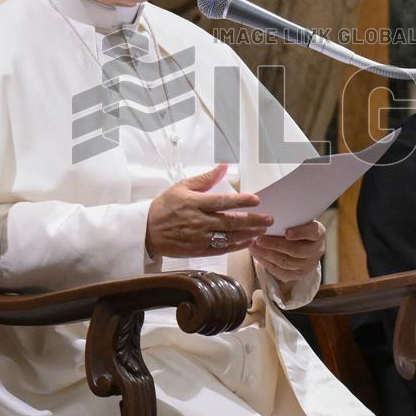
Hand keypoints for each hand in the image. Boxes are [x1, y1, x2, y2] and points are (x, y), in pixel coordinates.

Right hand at [145, 164, 272, 258]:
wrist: (147, 230)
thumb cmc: (165, 206)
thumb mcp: (182, 186)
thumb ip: (205, 178)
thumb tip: (224, 165)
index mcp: (195, 203)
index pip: (222, 201)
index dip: (241, 201)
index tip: (257, 200)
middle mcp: (198, 221)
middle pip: (230, 221)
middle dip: (252, 220)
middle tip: (268, 219)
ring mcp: (199, 237)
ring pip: (229, 237)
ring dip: (248, 234)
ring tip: (262, 231)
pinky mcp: (198, 250)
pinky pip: (221, 249)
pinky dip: (237, 246)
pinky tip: (248, 242)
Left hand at [249, 220, 325, 281]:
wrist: (304, 245)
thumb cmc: (297, 227)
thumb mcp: (297, 220)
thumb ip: (288, 218)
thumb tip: (267, 215)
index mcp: (318, 233)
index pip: (312, 232)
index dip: (300, 233)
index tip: (287, 232)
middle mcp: (316, 250)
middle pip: (296, 250)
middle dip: (275, 245)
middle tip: (259, 238)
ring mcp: (308, 265)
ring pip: (286, 263)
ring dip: (267, 254)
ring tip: (254, 246)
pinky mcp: (298, 275)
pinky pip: (280, 272)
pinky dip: (266, 263)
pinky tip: (257, 254)